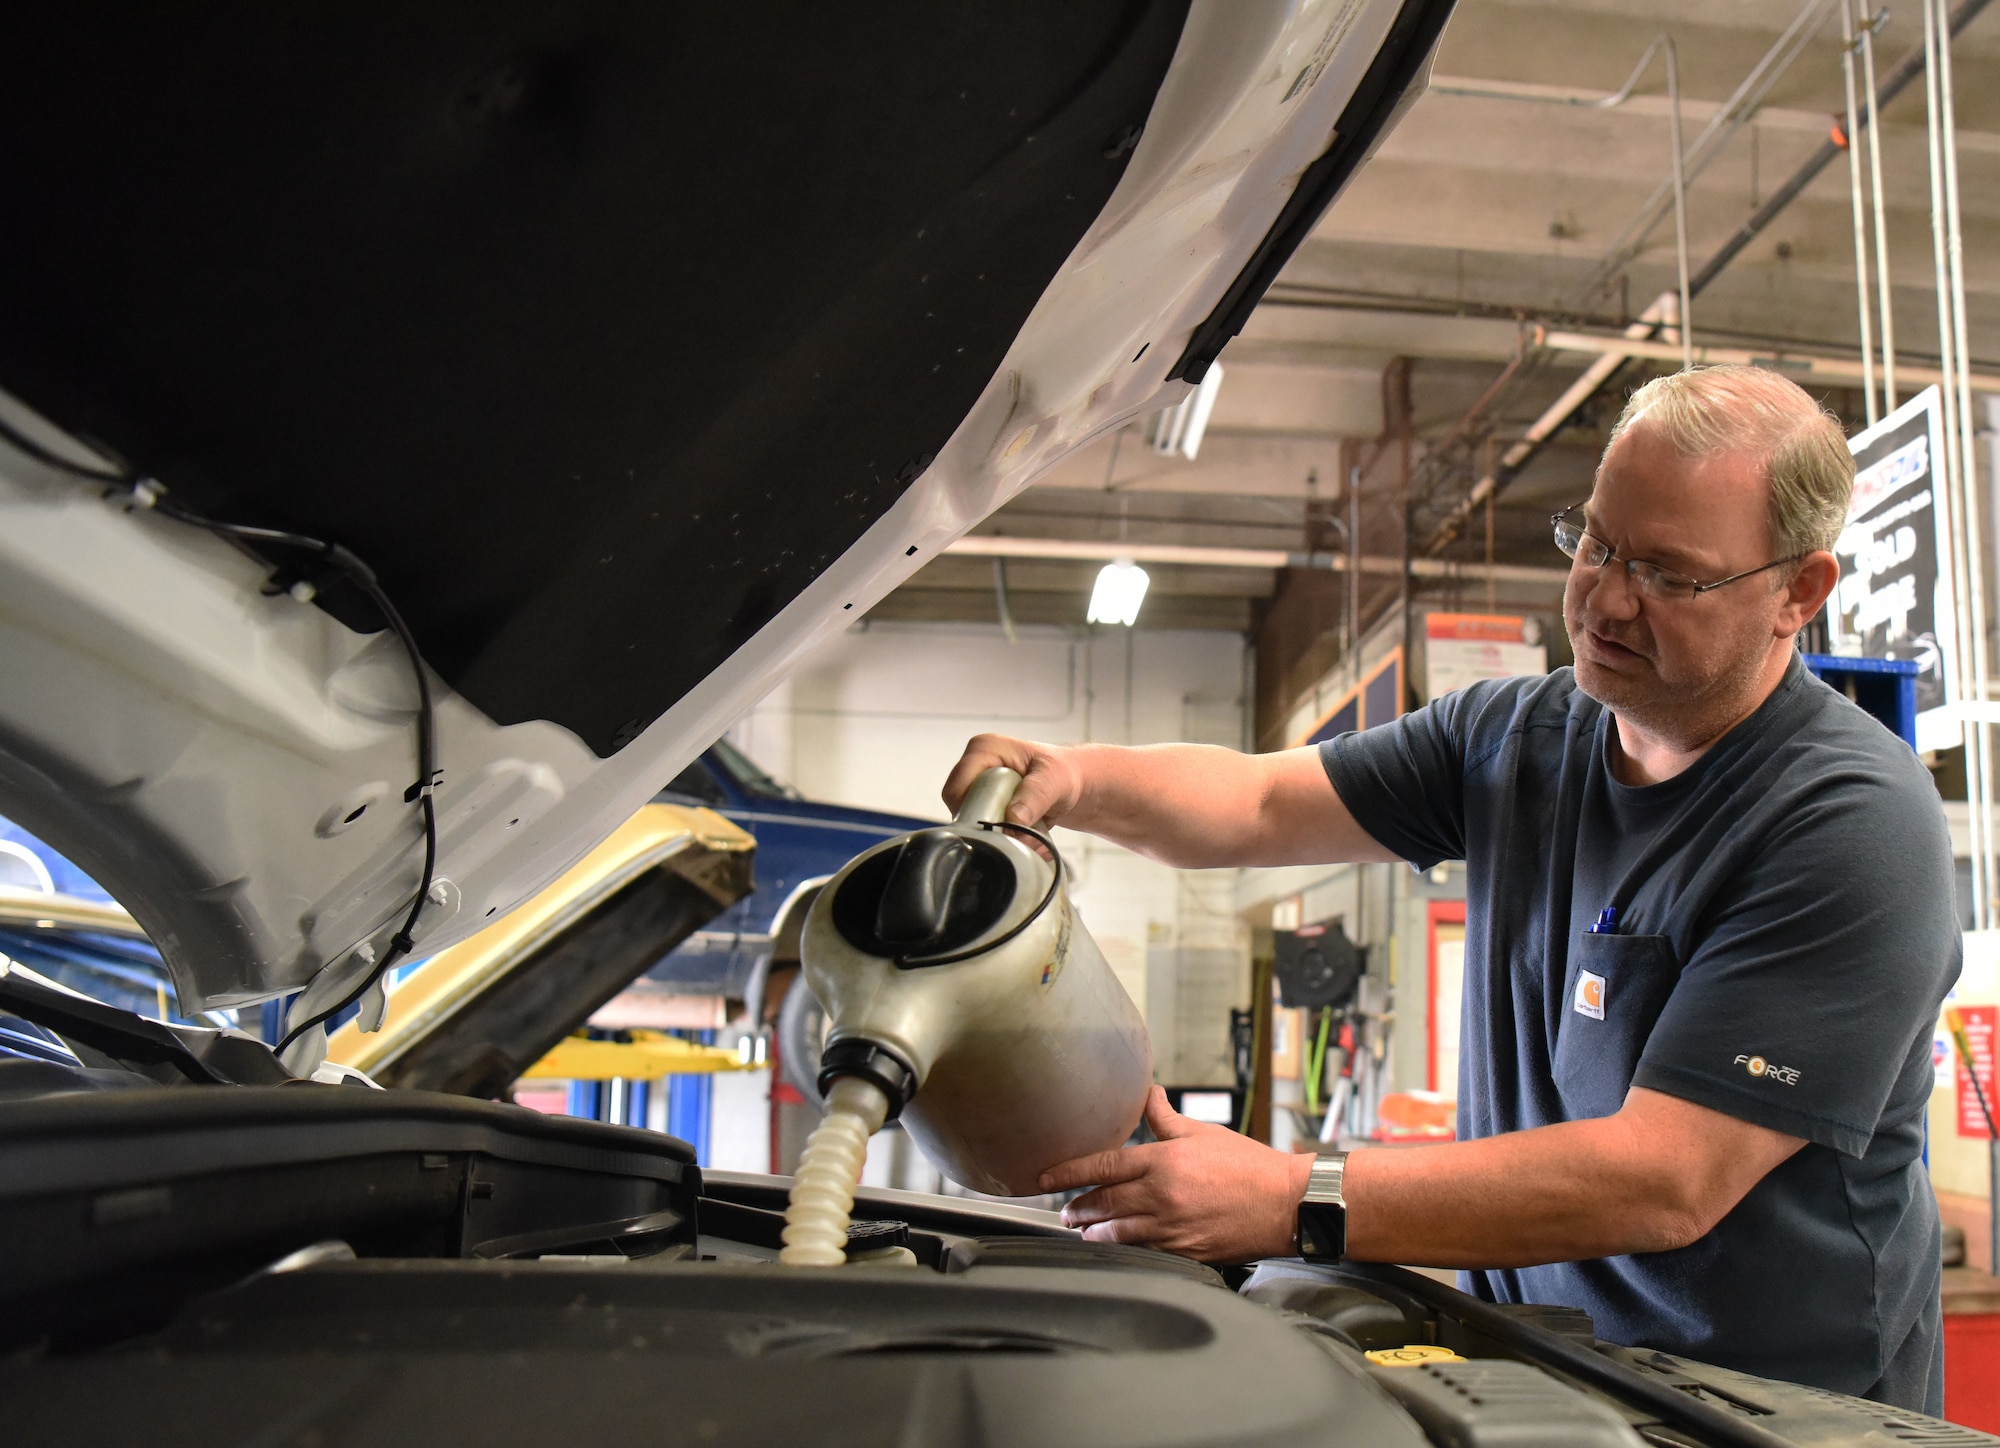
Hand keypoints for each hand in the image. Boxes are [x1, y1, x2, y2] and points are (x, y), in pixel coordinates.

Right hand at [942, 733, 1084, 827]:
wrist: (1075, 784)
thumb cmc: (1064, 772)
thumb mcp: (1055, 779)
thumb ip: (1035, 797)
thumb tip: (1013, 819)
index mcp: (984, 749)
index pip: (957, 788)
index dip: (972, 812)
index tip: (998, 828)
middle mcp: (976, 767)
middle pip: (961, 809)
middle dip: (989, 827)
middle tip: (1018, 835)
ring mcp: (979, 787)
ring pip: (972, 822)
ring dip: (999, 835)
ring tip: (1028, 834)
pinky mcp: (987, 804)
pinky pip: (984, 828)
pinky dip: (1004, 837)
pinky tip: (1026, 835)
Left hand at [1038, 1087, 1313, 1262]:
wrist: (1286, 1204)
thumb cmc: (1249, 1166)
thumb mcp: (1204, 1133)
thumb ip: (1166, 1118)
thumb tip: (1147, 1093)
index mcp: (1163, 1162)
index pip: (1102, 1166)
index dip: (1067, 1173)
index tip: (1043, 1179)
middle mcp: (1161, 1196)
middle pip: (1103, 1203)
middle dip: (1078, 1208)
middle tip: (1064, 1211)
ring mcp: (1172, 1229)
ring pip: (1118, 1233)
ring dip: (1095, 1232)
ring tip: (1083, 1231)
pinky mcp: (1185, 1253)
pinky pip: (1144, 1252)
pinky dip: (1124, 1249)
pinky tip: (1116, 1247)